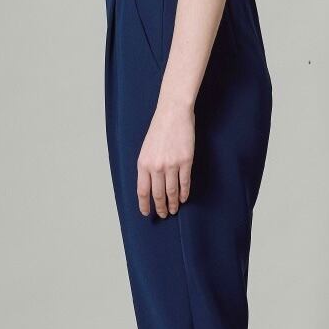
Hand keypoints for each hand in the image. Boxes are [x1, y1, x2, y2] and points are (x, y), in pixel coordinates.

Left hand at [136, 98, 194, 216]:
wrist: (173, 113)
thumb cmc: (159, 129)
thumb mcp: (146, 149)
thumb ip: (147, 166)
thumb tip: (150, 184)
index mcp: (143, 163)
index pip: (142, 191)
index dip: (144, 204)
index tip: (146, 213)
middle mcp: (156, 166)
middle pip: (158, 194)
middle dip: (160, 207)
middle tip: (163, 214)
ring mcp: (171, 164)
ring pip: (171, 191)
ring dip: (173, 203)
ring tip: (174, 209)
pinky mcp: (186, 161)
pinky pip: (184, 182)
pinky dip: (184, 193)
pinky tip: (184, 198)